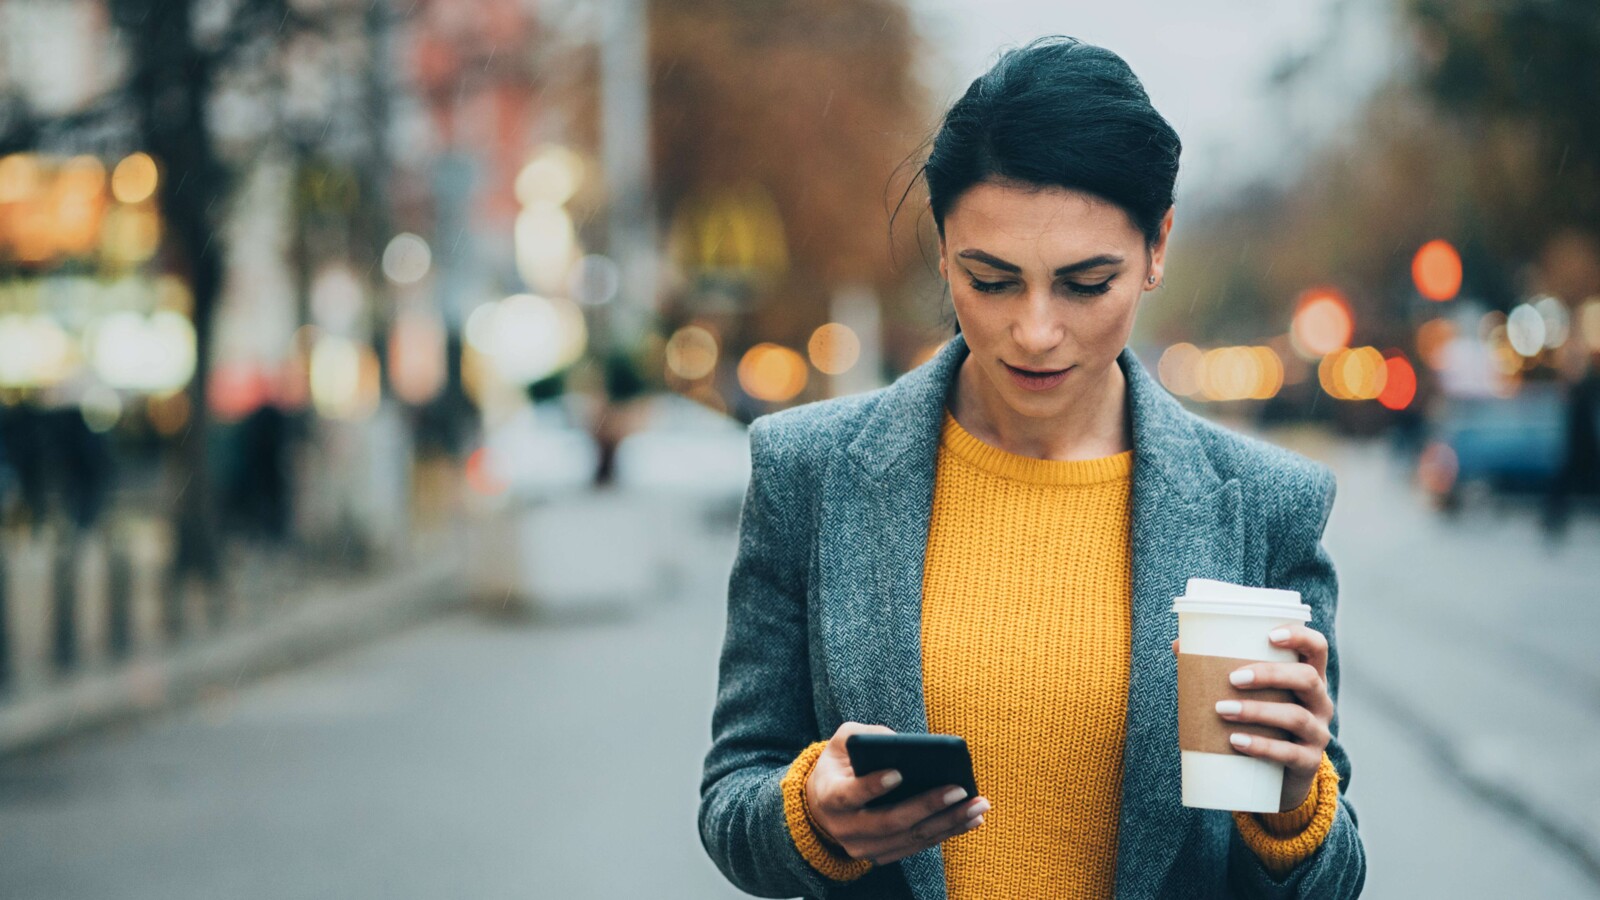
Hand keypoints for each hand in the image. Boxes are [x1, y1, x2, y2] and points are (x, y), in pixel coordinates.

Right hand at [805, 721, 989, 864]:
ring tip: (977, 805)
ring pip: (910, 838)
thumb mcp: (843, 741)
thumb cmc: (841, 763)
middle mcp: (844, 828)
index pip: (849, 794)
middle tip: (958, 789)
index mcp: (829, 795)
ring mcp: (863, 847)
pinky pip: (918, 846)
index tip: (899, 773)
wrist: (825, 803)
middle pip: (889, 822)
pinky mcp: (882, 855)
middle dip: (927, 806)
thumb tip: (903, 743)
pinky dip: (947, 832)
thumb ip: (866, 735)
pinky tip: (971, 818)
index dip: (872, 786)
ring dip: (947, 823)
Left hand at [1172, 628, 1333, 812]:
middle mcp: (1319, 703)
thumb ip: (1220, 669)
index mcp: (1308, 677)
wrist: (1276, 777)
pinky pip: (1290, 754)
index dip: (1300, 636)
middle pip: (1307, 678)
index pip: (1316, 649)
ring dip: (1257, 711)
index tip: (1270, 634)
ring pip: (1296, 716)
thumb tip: (1178, 645)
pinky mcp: (1308, 762)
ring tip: (1222, 709)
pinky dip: (1261, 746)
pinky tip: (1236, 741)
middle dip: (1270, 674)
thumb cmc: (1260, 721)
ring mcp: (1317, 733)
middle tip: (1233, 679)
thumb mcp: (1250, 694)